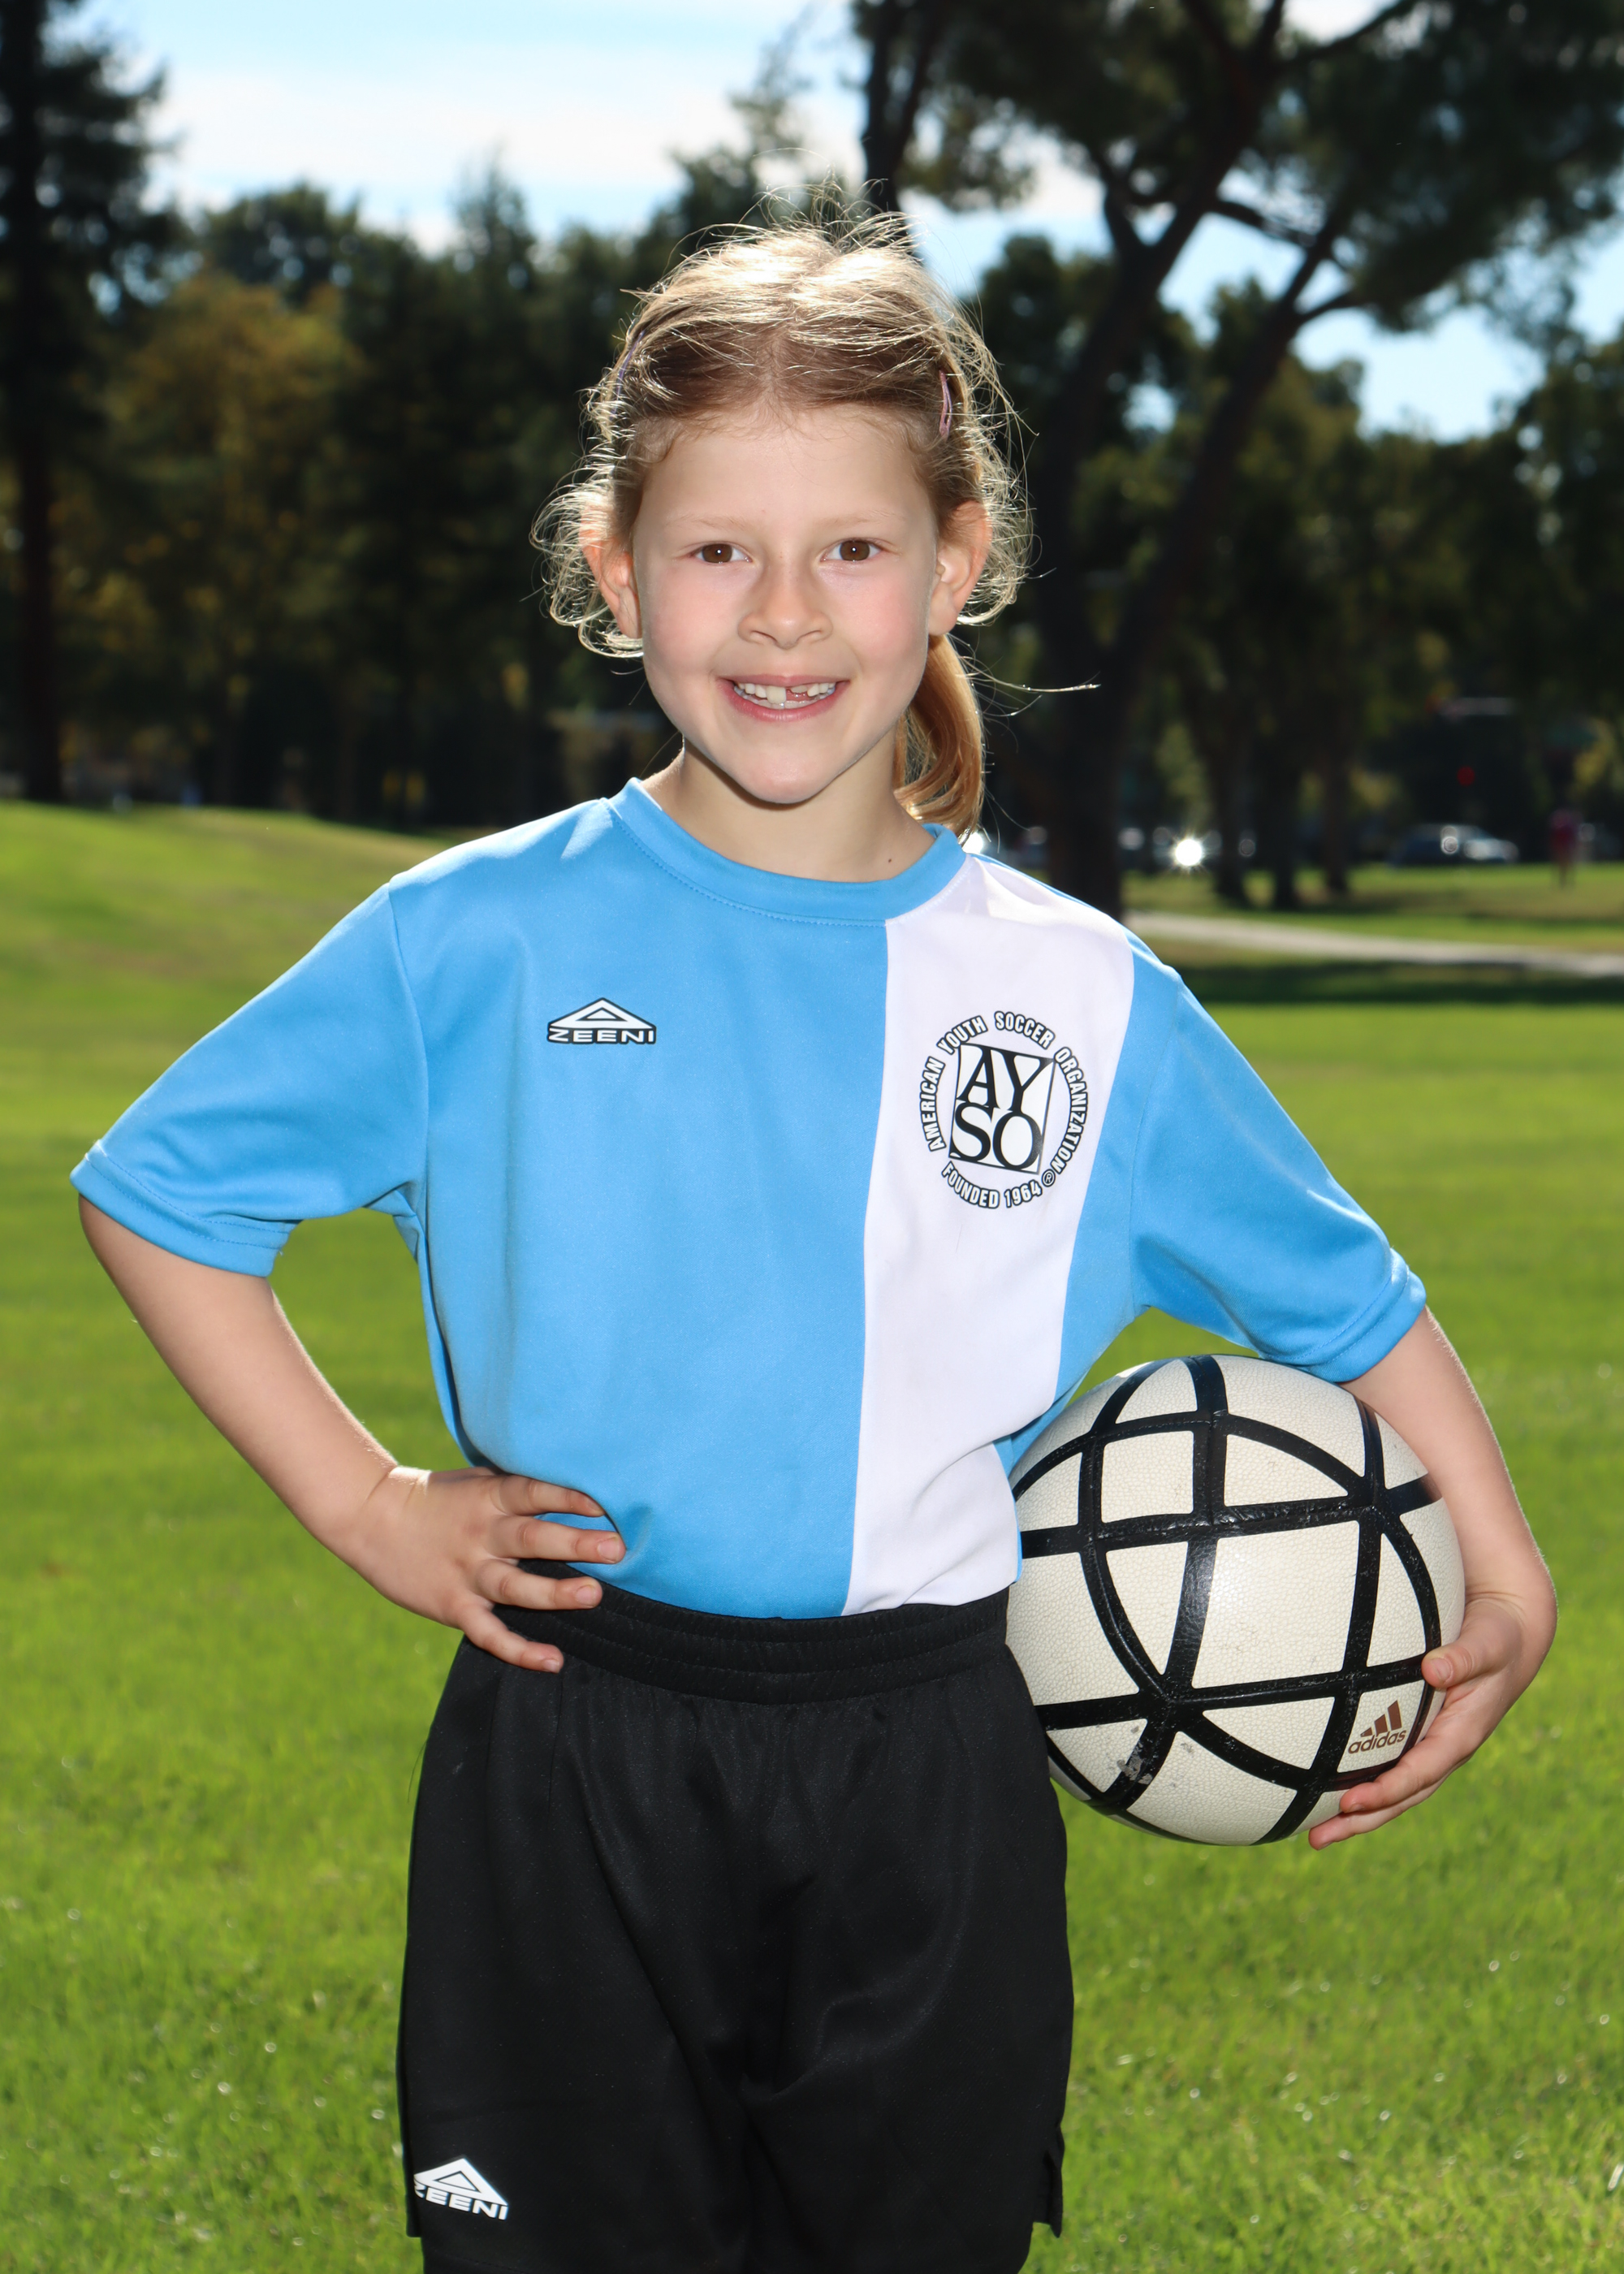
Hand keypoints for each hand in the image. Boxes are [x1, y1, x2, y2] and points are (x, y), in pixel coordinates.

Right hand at [342, 1464, 623, 1673]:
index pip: (533, 1493)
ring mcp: (466, 1573)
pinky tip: (552, 1660)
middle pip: (532, 1539)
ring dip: (555, 1593)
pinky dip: (520, 1650)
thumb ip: (516, 1487)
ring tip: (593, 1595)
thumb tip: (573, 1481)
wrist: (371, 1517)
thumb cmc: (438, 1498)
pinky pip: (490, 1633)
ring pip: (515, 1587)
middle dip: (575, 1543)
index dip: (568, 1497)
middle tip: (617, 1549)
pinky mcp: (453, 1606)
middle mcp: (480, 1535)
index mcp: (488, 1498)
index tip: (606, 1504)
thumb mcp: (476, 1480)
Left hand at [1308, 1591, 1540, 1848]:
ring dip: (1357, 1813)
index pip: (1421, 1772)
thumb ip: (1464, 1658)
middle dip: (1362, 1819)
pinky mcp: (1418, 1737)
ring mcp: (1431, 1747)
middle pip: (1402, 1796)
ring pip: (1393, 1790)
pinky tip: (1325, 1790)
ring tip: (1315, 1834)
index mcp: (1461, 1735)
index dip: (1388, 1790)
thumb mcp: (1488, 1646)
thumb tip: (1434, 1668)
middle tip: (1318, 1837)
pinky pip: (1387, 1767)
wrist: (1508, 1641)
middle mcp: (1444, 1751)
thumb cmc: (1497, 1640)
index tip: (1351, 1801)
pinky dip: (1360, 1784)